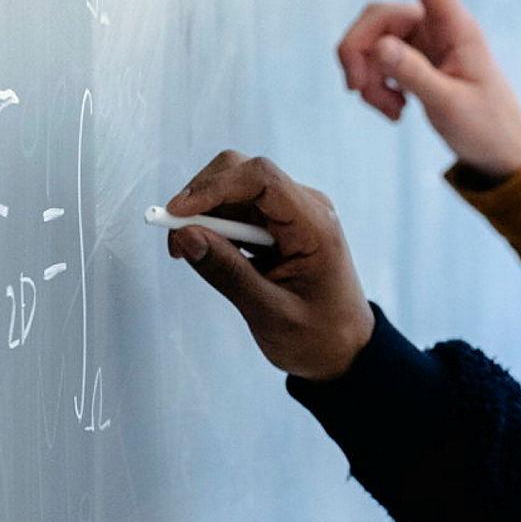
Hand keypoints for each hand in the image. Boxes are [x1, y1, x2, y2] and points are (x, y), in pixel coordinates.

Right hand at [164, 152, 375, 381]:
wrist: (343, 348)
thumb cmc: (318, 335)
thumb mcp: (271, 313)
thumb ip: (228, 273)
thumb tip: (185, 235)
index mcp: (315, 225)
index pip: (262, 178)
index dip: (214, 187)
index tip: (177, 213)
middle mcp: (305, 208)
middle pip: (242, 173)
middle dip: (202, 197)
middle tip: (176, 240)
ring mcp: (291, 213)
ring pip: (233, 190)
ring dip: (204, 214)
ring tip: (189, 254)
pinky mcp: (277, 225)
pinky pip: (237, 210)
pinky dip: (214, 225)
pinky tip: (209, 254)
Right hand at [337, 0, 520, 179]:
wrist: (499, 151)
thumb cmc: (486, 125)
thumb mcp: (450, 105)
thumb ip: (415, 74)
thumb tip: (378, 46)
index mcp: (456, 26)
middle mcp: (437, 27)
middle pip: (376, 18)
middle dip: (357, 51)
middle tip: (356, 91)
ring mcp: (423, 43)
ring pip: (370, 42)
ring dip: (367, 77)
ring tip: (390, 111)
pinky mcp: (413, 61)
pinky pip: (376, 62)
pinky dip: (375, 87)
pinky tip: (396, 112)